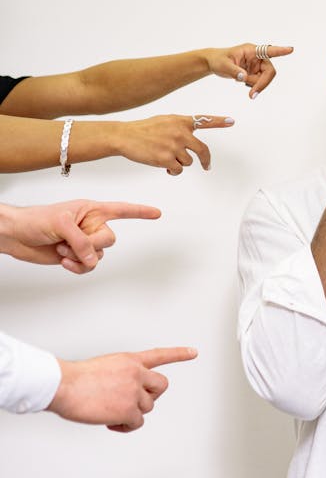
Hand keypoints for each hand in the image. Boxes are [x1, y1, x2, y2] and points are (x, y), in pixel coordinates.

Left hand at [1, 200, 159, 272]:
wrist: (17, 235)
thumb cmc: (35, 219)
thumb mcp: (61, 224)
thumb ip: (81, 240)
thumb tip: (93, 258)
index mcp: (90, 210)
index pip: (121, 210)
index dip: (140, 212)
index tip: (156, 213)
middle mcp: (90, 225)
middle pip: (109, 240)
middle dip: (93, 245)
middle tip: (74, 242)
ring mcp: (83, 242)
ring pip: (99, 256)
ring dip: (81, 257)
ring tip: (62, 249)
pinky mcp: (76, 256)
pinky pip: (89, 267)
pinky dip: (77, 267)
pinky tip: (64, 261)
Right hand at [48, 346, 197, 430]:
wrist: (64, 385)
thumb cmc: (74, 379)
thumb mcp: (103, 368)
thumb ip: (119, 377)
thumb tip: (122, 397)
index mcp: (129, 360)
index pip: (159, 355)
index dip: (178, 354)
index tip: (194, 352)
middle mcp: (136, 373)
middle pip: (161, 386)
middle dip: (152, 395)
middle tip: (134, 403)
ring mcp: (134, 391)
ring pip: (147, 407)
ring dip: (132, 413)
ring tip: (111, 413)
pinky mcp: (129, 409)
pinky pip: (136, 423)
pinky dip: (125, 426)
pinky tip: (110, 423)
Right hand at [117, 114, 234, 173]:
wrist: (125, 136)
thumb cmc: (143, 130)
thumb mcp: (164, 121)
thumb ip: (179, 128)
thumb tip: (189, 142)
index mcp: (180, 121)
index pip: (203, 121)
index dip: (219, 121)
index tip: (232, 121)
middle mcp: (180, 132)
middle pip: (203, 150)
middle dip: (205, 160)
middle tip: (207, 166)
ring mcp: (174, 146)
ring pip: (188, 162)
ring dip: (179, 163)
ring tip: (165, 157)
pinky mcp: (167, 159)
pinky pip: (177, 170)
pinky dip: (172, 171)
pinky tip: (162, 164)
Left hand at [205, 43, 293, 98]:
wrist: (214, 63)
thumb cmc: (218, 59)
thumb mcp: (224, 65)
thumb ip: (234, 71)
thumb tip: (244, 78)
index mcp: (251, 50)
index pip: (268, 50)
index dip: (280, 51)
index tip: (290, 49)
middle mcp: (257, 57)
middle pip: (269, 72)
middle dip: (262, 83)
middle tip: (252, 95)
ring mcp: (257, 65)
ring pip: (264, 79)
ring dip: (255, 85)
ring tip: (239, 81)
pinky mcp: (255, 72)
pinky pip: (259, 82)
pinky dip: (252, 86)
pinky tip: (241, 81)